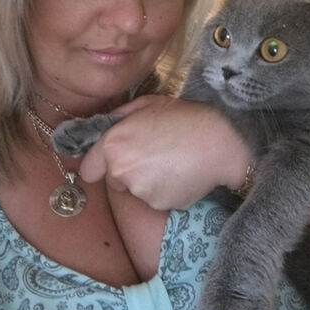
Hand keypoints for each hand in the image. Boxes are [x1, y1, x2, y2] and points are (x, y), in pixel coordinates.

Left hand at [79, 95, 250, 209]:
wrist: (220, 142)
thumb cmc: (185, 118)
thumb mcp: (148, 104)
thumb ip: (120, 116)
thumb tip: (105, 125)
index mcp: (113, 145)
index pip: (88, 169)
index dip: (99, 165)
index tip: (110, 162)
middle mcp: (121, 171)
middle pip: (113, 180)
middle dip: (126, 171)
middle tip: (152, 153)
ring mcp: (140, 191)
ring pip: (136, 190)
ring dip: (147, 181)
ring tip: (171, 161)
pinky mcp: (159, 204)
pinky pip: (156, 199)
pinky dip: (165, 190)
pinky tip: (180, 174)